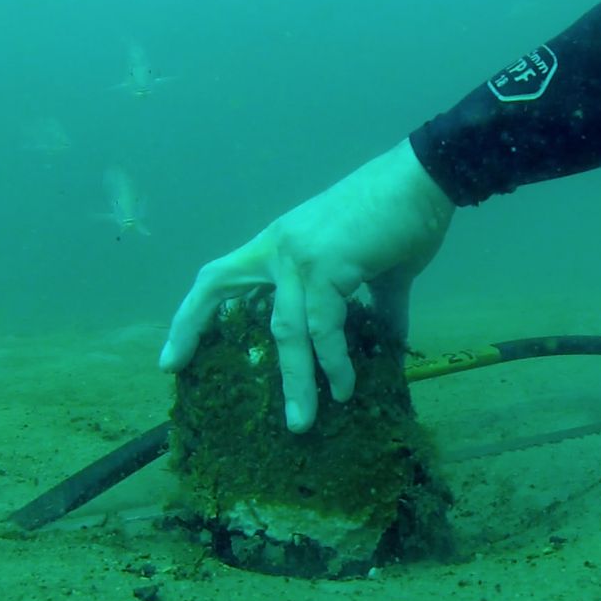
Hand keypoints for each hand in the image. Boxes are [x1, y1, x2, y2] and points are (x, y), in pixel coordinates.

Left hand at [159, 139, 454, 431]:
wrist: (427, 179)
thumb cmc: (403, 217)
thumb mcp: (378, 268)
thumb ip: (374, 307)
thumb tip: (386, 342)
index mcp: (282, 244)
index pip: (220, 276)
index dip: (193, 313)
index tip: (174, 354)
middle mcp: (279, 246)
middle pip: (222, 289)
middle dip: (194, 332)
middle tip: (173, 371)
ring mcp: (299, 254)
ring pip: (285, 328)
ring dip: (295, 380)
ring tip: (302, 420)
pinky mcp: (326, 264)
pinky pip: (324, 326)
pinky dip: (334, 361)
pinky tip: (344, 386)